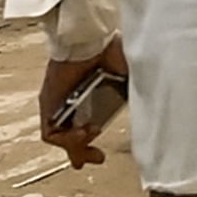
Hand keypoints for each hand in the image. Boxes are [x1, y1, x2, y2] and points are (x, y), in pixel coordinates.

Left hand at [40, 49, 122, 164]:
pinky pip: (50, 133)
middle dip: (82, 153)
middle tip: (98, 157)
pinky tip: (82, 133)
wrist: (92, 39)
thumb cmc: (110, 51)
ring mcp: (56, 104)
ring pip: (61, 138)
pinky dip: (65, 140)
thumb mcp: (125, 79)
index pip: (81, 127)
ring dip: (77, 146)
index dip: (88, 146)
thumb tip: (148, 111)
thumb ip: (130, 96)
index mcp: (87, 97)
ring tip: (91, 135)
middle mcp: (69, 103)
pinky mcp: (47, 103)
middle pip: (69, 138)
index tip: (100, 156)